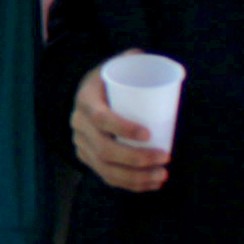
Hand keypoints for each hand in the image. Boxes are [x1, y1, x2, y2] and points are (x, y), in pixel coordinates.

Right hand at [72, 59, 169, 191]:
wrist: (85, 95)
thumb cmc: (109, 81)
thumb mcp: (117, 65)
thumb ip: (134, 58)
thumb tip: (154, 59)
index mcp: (86, 99)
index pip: (101, 119)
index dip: (123, 128)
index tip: (149, 134)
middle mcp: (78, 125)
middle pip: (104, 149)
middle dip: (136, 159)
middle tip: (165, 157)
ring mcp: (81, 144)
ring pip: (105, 168)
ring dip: (136, 177)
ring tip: (162, 175)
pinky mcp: (87, 158)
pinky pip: (106, 176)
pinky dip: (130, 184)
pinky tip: (151, 184)